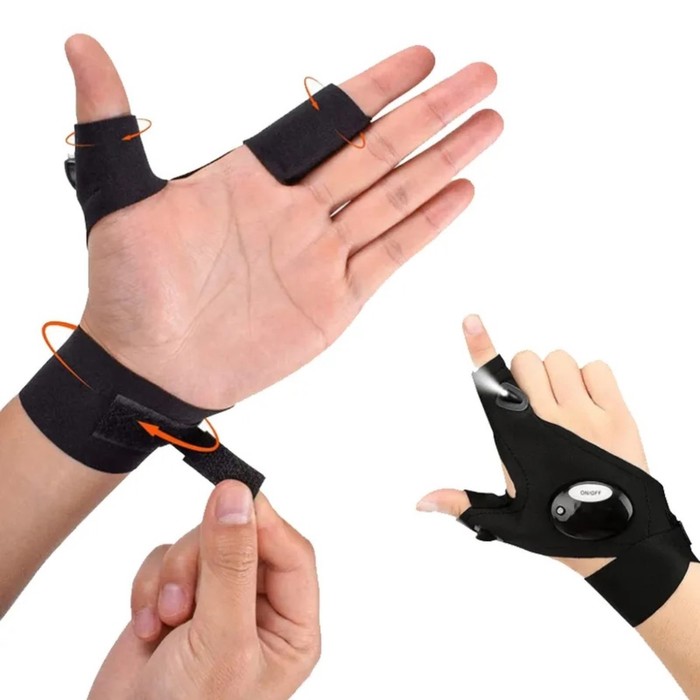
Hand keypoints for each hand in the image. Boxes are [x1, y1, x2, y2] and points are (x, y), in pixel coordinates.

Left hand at [65, 34, 501, 408]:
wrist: (149, 371)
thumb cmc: (127, 290)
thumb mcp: (114, 199)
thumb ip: (111, 121)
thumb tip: (79, 41)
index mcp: (251, 179)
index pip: (326, 120)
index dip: (375, 87)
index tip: (420, 57)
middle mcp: (296, 211)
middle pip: (378, 149)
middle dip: (432, 112)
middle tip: (480, 77)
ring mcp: (320, 256)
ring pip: (395, 196)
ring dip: (443, 160)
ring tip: (488, 124)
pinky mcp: (335, 301)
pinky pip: (390, 255)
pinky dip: (427, 225)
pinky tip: (460, 193)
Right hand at [89, 482, 319, 699]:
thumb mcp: (220, 640)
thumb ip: (230, 564)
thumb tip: (238, 495)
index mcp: (291, 626)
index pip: (292, 552)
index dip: (264, 523)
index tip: (232, 501)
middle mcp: (259, 609)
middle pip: (243, 539)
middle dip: (204, 560)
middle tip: (184, 598)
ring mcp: (217, 601)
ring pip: (203, 543)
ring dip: (174, 575)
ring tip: (165, 621)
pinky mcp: (179, 598)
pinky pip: (169, 557)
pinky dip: (150, 585)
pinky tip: (147, 627)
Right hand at [416, 314, 648, 575]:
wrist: (621, 545)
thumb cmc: (558, 529)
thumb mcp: (505, 519)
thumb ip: (461, 503)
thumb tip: (419, 502)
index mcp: (517, 439)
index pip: (492, 384)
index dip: (479, 347)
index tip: (471, 321)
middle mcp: (548, 420)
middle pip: (526, 360)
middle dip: (525, 374)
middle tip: (537, 404)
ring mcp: (586, 416)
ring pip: (560, 360)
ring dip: (557, 376)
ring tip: (565, 409)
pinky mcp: (619, 416)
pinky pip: (597, 368)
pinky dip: (591, 378)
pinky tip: (589, 405)